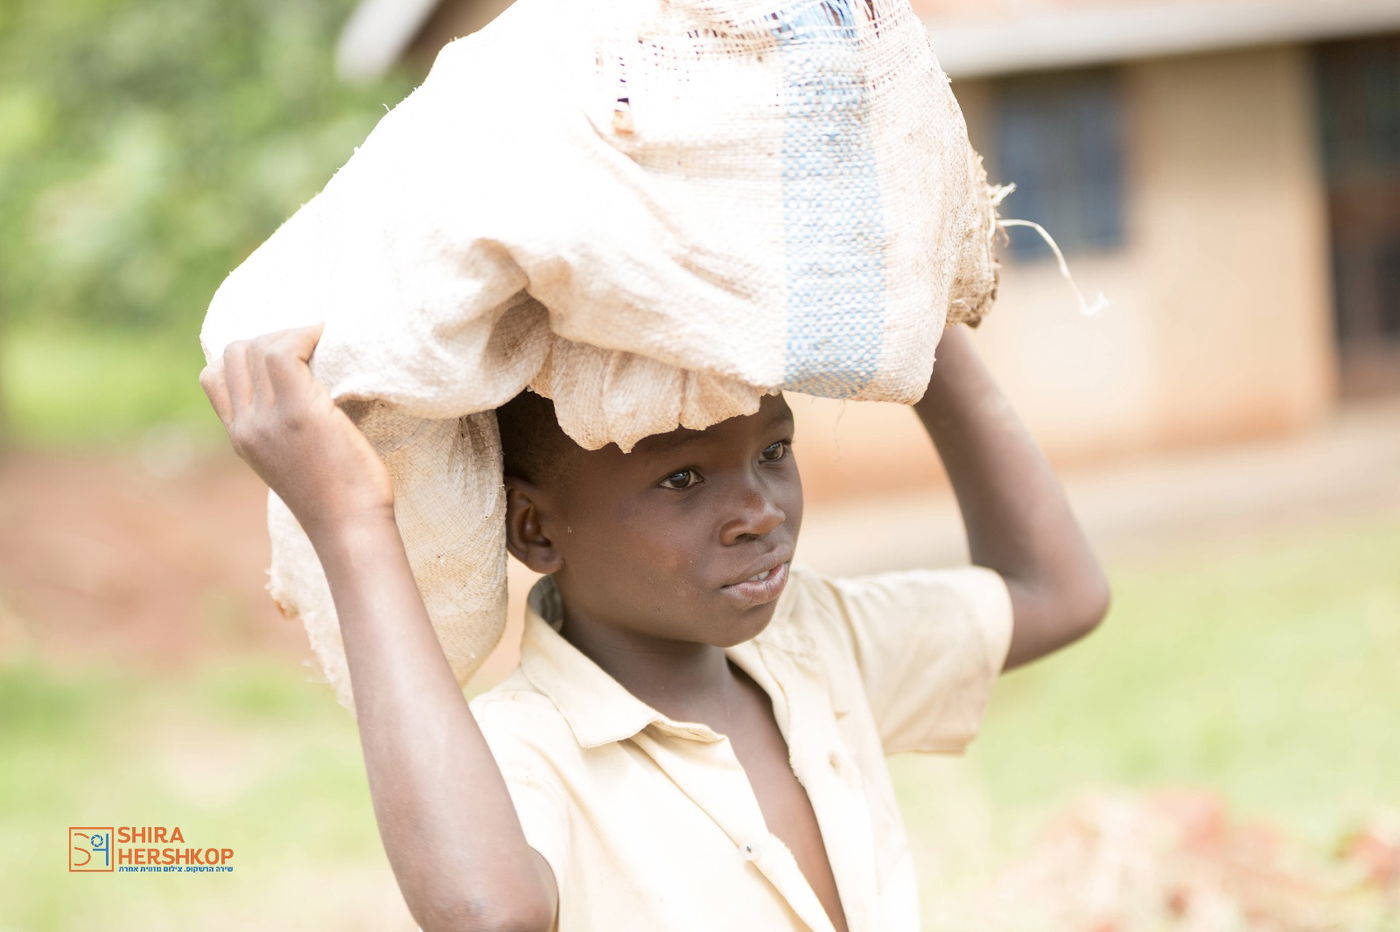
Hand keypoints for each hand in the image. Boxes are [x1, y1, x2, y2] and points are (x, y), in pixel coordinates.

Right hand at [199, 325, 394, 536]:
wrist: (350, 528)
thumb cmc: (339, 497)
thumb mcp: (296, 461)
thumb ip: (283, 429)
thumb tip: (308, 390)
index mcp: (241, 437)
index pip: (214, 376)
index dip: (246, 355)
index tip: (286, 355)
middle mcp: (245, 426)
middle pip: (233, 352)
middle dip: (271, 338)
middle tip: (311, 347)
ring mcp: (266, 418)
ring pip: (257, 346)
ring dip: (293, 335)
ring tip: (322, 345)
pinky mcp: (298, 411)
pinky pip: (285, 352)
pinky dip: (307, 336)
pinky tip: (329, 341)